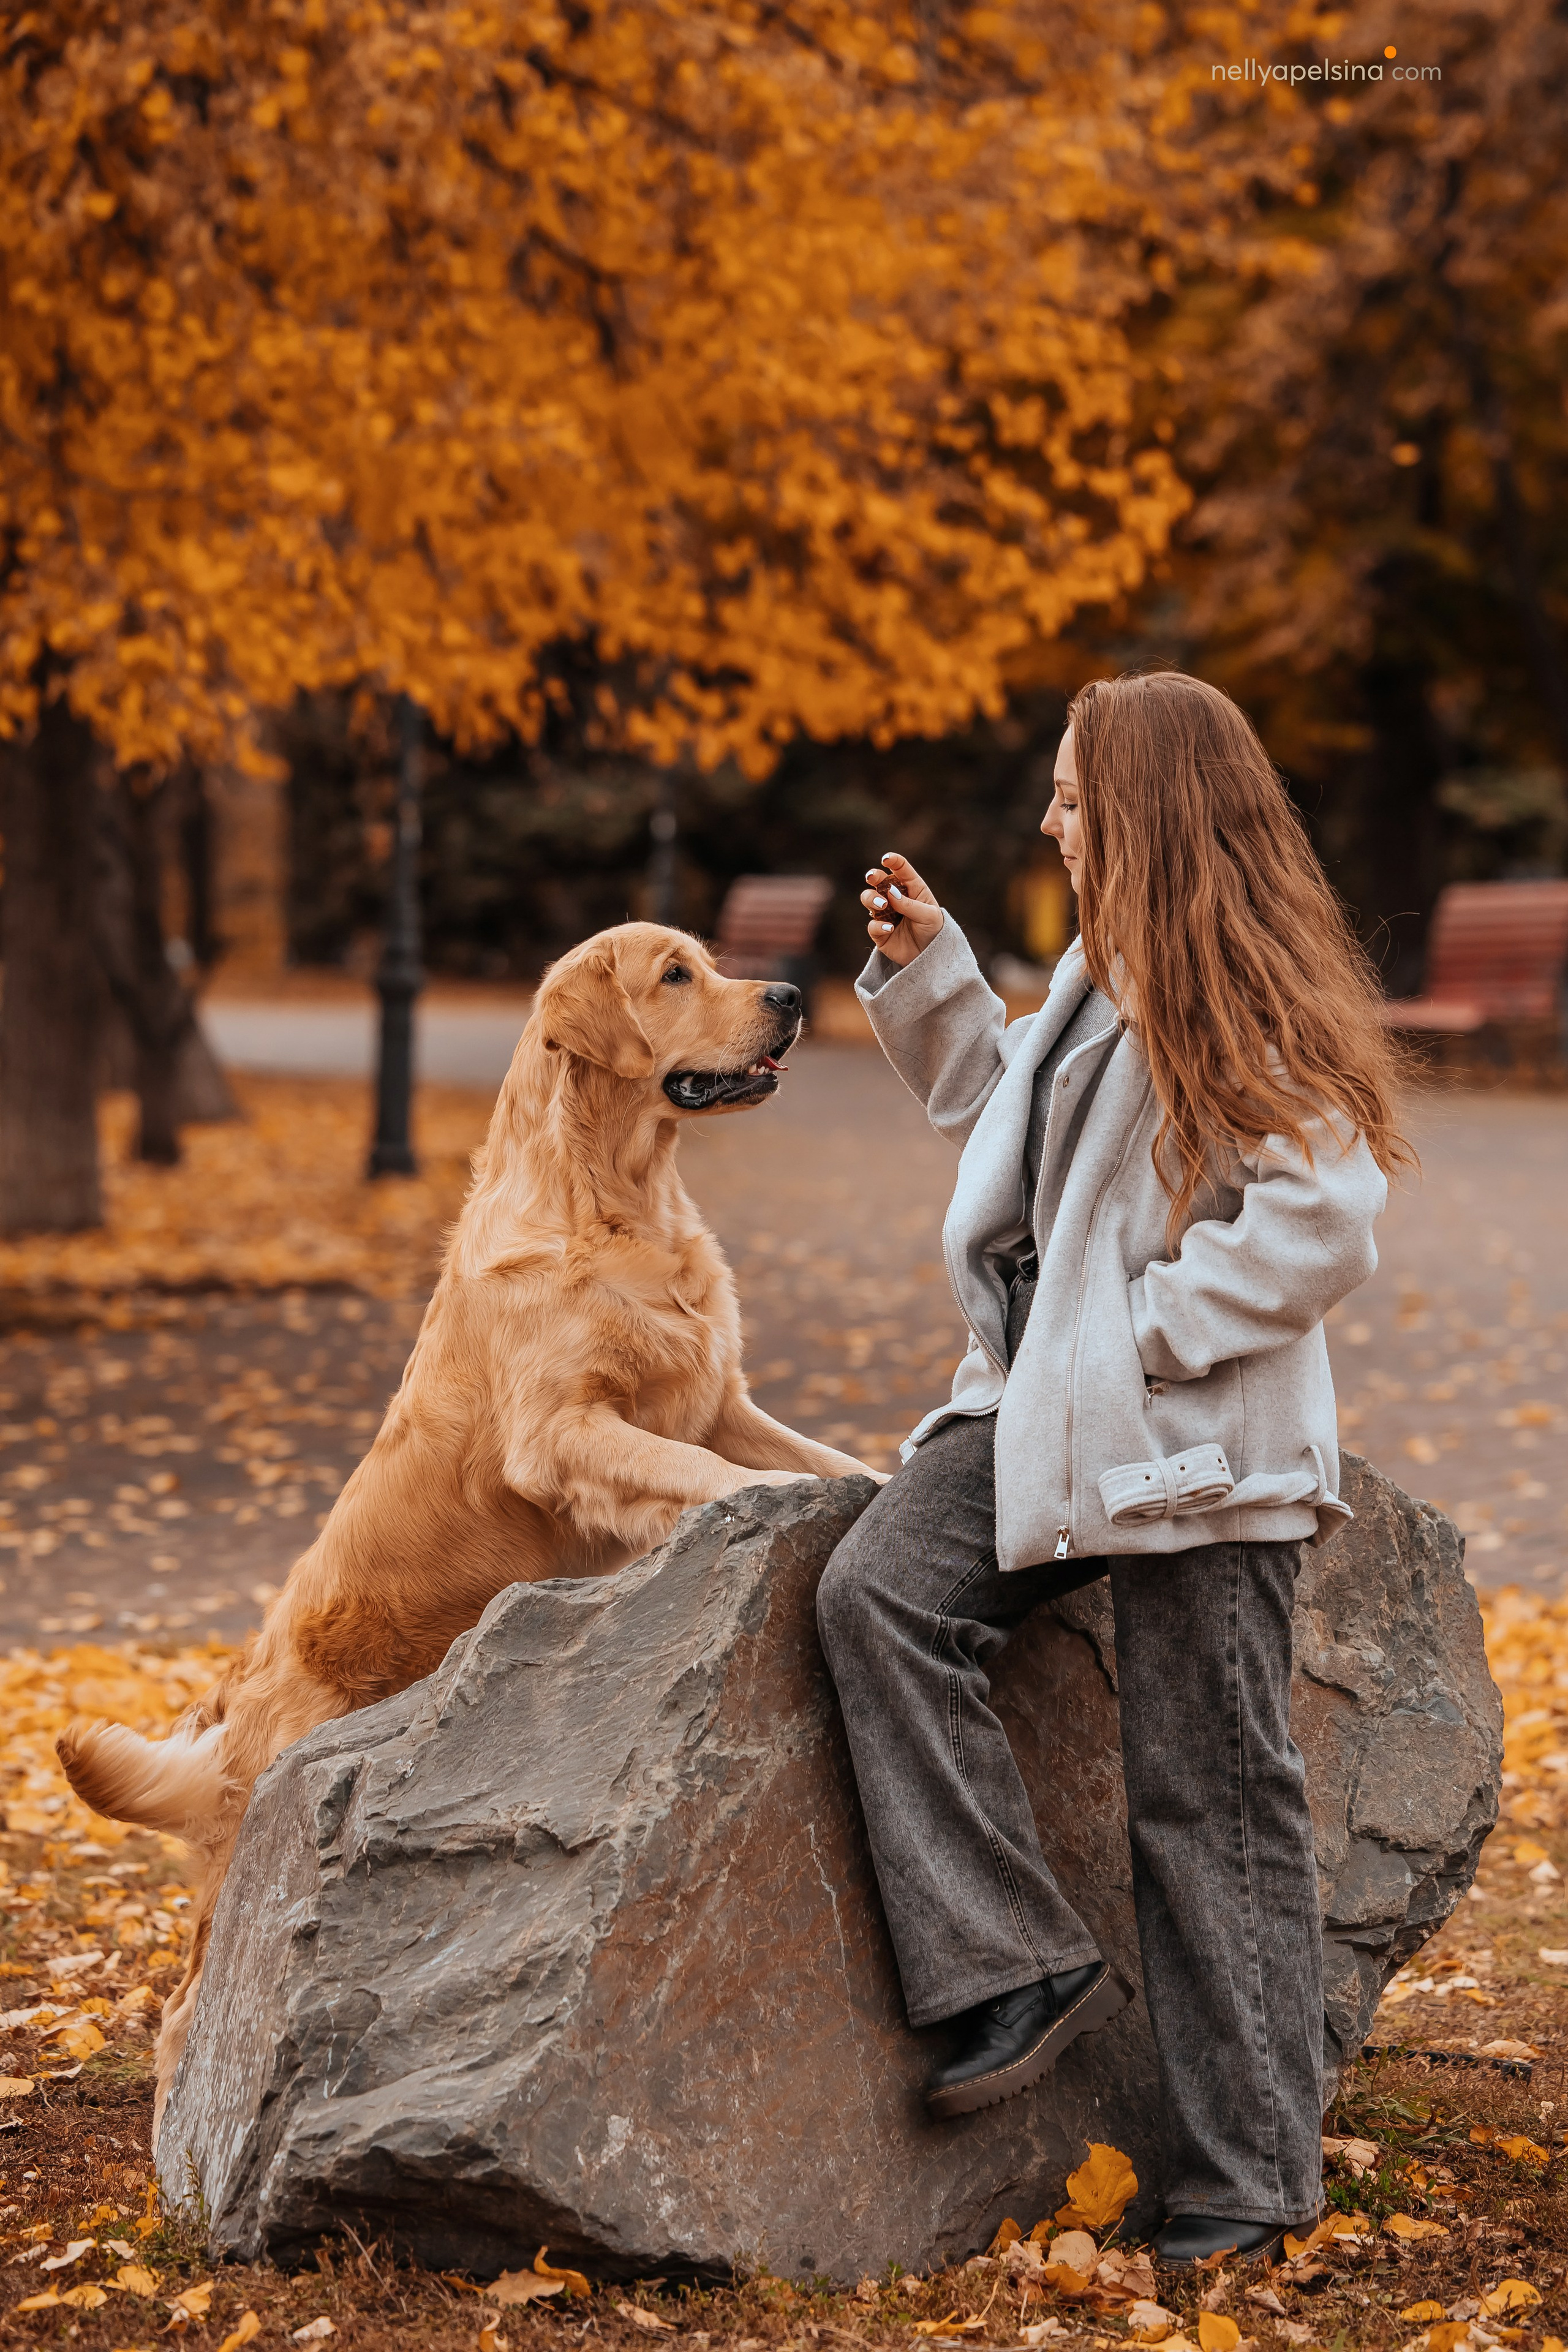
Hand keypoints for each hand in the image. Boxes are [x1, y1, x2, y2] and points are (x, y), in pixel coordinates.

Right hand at [860, 850, 943, 966]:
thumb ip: (910, 904)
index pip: (901, 870)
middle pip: (878, 881)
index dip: (893, 861)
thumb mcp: (928, 916)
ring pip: (869, 899)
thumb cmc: (934, 930)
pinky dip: (878, 925)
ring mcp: (885, 914)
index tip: (886, 859)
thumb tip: (890, 892)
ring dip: (871, 898)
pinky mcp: (879, 932)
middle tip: (872, 877)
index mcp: (912, 888)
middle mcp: (895, 898)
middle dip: (873, 876)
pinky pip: (872, 925)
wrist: (931, 957)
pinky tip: (890, 928)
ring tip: (882, 905)